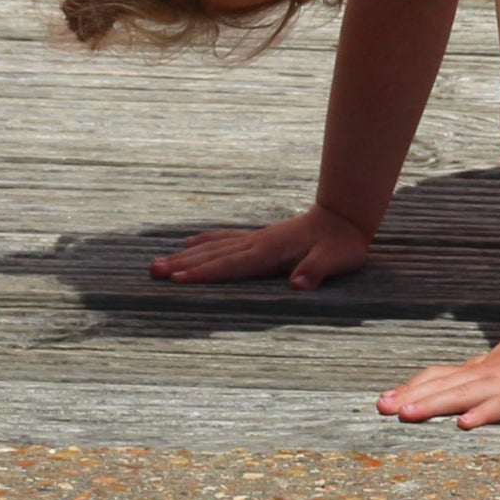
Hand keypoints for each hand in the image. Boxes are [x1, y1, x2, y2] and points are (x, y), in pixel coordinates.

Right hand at [149, 203, 370, 289]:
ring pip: (215, 246)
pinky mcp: (260, 237)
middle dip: (183, 264)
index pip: (233, 265)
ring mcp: (257, 237)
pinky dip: (206, 240)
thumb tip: (297, 284)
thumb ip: (315, 271)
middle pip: (215, 254)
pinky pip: (226, 238)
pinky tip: (190, 242)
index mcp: (271, 251)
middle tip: (153, 271)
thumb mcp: (336, 260)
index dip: (205, 273)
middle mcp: (258, 242)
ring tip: (159, 261)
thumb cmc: (342, 244)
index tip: (177, 279)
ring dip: (187, 254)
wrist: (346, 216)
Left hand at [376, 332, 499, 429]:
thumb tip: (439, 382)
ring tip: (408, 414)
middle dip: (411, 397)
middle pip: (443, 386)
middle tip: (382, 407)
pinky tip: (465, 424)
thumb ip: (470, 376)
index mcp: (477, 370)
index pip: (439, 377)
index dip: (412, 387)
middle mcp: (484, 375)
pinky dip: (482, 414)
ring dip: (434, 404)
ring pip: (464, 395)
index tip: (384, 400)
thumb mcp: (495, 365)